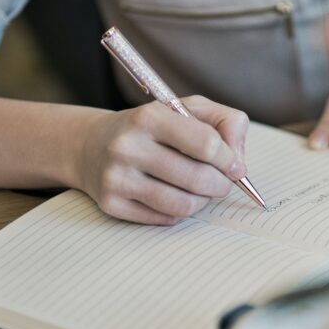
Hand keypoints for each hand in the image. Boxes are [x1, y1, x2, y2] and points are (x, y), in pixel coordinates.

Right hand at [76, 96, 249, 224]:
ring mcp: (116, 178)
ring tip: (202, 191)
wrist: (91, 145)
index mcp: (149, 116)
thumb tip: (237, 158)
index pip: (207, 144)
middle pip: (198, 179)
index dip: (229, 159)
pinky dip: (180, 212)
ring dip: (203, 201)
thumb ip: (225, 122)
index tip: (234, 165)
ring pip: (183, 205)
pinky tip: (175, 196)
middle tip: (224, 182)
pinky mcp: (111, 204)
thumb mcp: (188, 109)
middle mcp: (127, 146)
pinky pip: (165, 219)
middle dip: (222, 185)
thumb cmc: (153, 128)